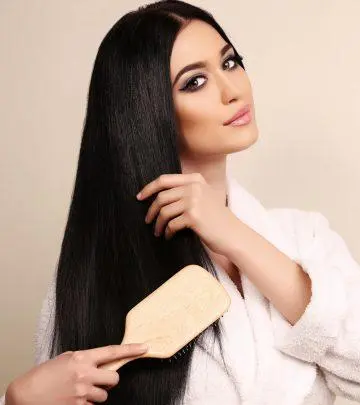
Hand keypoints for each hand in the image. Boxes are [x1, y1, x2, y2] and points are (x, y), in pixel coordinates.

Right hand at [6, 343, 147, 404]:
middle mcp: (85, 374)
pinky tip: (74, 400)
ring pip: (104, 395)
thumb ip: (85, 360)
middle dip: (110, 380)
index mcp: (82, 358)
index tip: (145, 347)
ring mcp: (82, 393)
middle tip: (99, 380)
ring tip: (80, 391)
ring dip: (96, 394)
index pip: (113, 352)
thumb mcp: (66, 359)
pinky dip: (87, 404)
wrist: (26, 394)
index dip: (131, 349)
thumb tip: (100, 363)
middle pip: (114, 378)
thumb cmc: (44, 375)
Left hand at [136, 173, 237, 255]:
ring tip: (158, 232)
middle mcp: (194, 187)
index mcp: (195, 179)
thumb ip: (186, 191)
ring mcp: (194, 200)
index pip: (165, 180)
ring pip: (164, 211)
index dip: (149, 188)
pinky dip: (167, 232)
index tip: (139, 197)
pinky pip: (171, 224)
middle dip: (151, 210)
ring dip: (158, 224)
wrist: (233, 234)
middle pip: (161, 196)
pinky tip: (169, 236)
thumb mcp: (203, 197)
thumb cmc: (216, 219)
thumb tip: (157, 196)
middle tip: (147, 221)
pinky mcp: (193, 216)